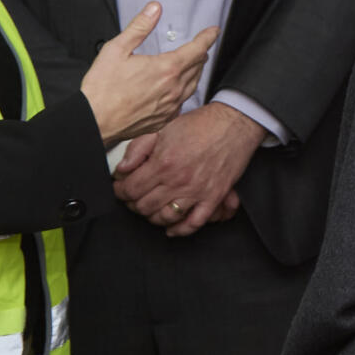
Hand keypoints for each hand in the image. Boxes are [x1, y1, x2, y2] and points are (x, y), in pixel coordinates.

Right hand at [79, 3, 218, 144]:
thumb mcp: (117, 49)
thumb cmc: (102, 88)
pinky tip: (175, 90)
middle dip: (200, 54)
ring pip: (192, 86)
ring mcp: (170, 106)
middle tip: (199, 47)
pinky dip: (182, 92)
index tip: (213, 32)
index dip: (208, 38)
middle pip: (197, 67)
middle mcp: (174, 89)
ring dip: (194, 73)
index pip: (198, 49)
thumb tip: (154, 9)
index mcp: (167, 69)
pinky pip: (181, 103)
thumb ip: (139, 27)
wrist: (94, 121)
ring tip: (191, 65)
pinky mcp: (164, 119)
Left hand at [114, 101, 265, 236]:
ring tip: (151, 208)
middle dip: (133, 203)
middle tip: (133, 197)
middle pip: (144, 206)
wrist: (234, 124)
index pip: (130, 189)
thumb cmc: (199, 125)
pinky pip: (194, 222)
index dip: (120, 190)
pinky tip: (171, 228)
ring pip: (165, 217)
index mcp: (163, 163)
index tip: (120, 187)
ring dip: (152, 216)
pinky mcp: (213, 197)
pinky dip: (180, 230)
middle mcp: (178, 181)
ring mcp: (197, 192)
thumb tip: (121, 170)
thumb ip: (138, 149)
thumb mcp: (162, 129)